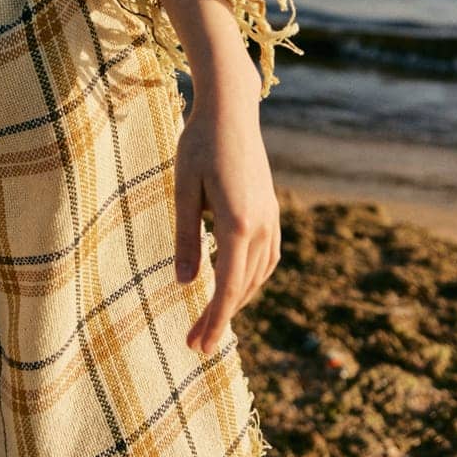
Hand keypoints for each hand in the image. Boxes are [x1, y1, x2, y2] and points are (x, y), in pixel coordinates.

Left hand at [173, 97, 280, 354]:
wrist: (231, 110)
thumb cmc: (199, 144)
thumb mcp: (184, 189)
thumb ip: (186, 237)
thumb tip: (185, 284)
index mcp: (238, 223)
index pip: (227, 287)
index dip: (213, 321)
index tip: (196, 346)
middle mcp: (261, 226)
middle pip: (244, 287)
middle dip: (220, 318)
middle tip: (196, 344)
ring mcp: (271, 218)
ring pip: (258, 275)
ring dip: (237, 300)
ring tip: (212, 319)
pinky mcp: (271, 210)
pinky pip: (267, 257)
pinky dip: (252, 278)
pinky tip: (237, 283)